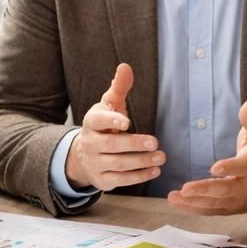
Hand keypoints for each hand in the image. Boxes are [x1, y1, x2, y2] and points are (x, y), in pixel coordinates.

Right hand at [65, 62, 164, 190]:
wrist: (85, 156)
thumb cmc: (104, 125)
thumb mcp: (109, 105)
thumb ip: (119, 88)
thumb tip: (125, 67)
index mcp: (92, 122)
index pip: (98, 120)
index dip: (111, 121)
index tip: (127, 121)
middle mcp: (90, 143)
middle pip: (111, 145)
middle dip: (134, 144)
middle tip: (155, 142)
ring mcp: (95, 163)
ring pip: (118, 164)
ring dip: (141, 161)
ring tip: (161, 157)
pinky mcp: (102, 180)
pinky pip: (121, 180)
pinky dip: (139, 176)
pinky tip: (154, 170)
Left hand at [168, 100, 246, 215]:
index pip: (242, 167)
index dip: (229, 168)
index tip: (214, 168)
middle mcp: (246, 186)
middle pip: (225, 190)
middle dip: (204, 190)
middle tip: (185, 189)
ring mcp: (238, 200)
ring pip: (215, 203)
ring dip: (193, 202)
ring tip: (173, 197)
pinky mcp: (229, 209)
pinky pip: (211, 211)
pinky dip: (193, 209)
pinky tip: (176, 203)